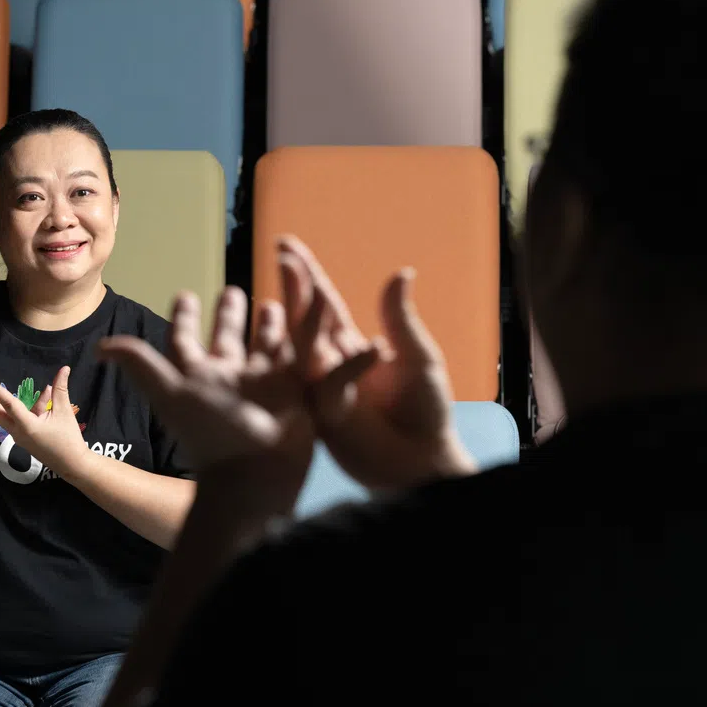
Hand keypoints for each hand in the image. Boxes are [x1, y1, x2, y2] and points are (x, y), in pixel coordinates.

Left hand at [0, 366, 84, 473]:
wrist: (71, 464)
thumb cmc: (68, 439)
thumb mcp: (64, 412)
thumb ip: (61, 390)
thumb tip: (64, 368)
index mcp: (27, 426)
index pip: (9, 404)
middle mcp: (18, 431)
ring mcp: (18, 435)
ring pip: (0, 415)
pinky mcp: (22, 437)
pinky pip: (14, 419)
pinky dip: (16, 407)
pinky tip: (36, 395)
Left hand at [96, 278, 377, 513]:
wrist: (256, 473)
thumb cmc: (210, 434)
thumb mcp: (171, 394)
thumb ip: (141, 365)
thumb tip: (100, 347)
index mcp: (199, 375)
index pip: (186, 338)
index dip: (183, 317)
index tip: (185, 294)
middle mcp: (230, 377)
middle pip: (227, 338)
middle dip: (229, 315)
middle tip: (232, 289)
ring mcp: (263, 383)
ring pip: (265, 345)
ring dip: (269, 323)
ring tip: (272, 301)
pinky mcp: (294, 389)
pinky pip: (300, 355)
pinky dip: (308, 335)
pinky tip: (318, 311)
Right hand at [280, 237, 474, 493]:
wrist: (425, 460)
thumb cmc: (425, 410)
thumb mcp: (419, 357)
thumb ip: (400, 318)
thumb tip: (401, 271)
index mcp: (351, 347)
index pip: (324, 305)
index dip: (306, 275)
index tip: (286, 246)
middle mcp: (331, 366)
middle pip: (305, 320)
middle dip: (294, 287)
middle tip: (281, 254)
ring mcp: (325, 391)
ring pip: (306, 350)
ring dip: (307, 319)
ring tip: (310, 286)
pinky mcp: (330, 418)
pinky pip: (334, 387)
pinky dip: (351, 367)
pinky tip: (376, 346)